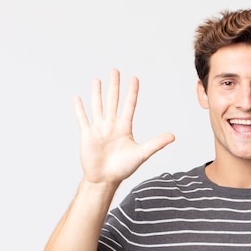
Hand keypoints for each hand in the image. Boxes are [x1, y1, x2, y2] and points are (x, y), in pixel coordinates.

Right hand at [73, 69, 174, 184]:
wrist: (106, 179)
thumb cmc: (123, 168)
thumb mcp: (142, 154)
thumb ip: (156, 143)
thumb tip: (173, 136)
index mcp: (125, 128)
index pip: (129, 105)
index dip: (132, 92)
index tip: (134, 78)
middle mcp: (112, 125)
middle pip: (113, 101)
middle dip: (114, 86)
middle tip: (115, 70)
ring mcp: (99, 129)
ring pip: (98, 106)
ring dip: (97, 94)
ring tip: (97, 80)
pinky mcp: (87, 135)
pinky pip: (83, 119)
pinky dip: (79, 109)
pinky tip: (77, 98)